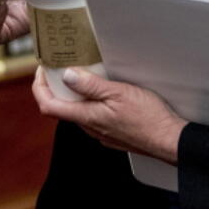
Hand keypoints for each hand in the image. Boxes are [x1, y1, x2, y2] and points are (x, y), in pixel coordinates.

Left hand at [31, 66, 185, 164]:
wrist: (168, 140)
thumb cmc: (148, 117)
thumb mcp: (119, 93)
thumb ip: (91, 85)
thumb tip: (67, 75)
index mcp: (87, 117)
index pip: (49, 106)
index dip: (39, 88)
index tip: (41, 72)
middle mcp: (90, 128)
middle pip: (61, 108)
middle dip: (55, 88)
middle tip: (59, 68)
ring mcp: (100, 133)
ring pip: (77, 113)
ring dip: (73, 95)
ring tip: (80, 75)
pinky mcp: (111, 134)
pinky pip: (91, 117)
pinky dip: (88, 103)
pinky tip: (101, 92)